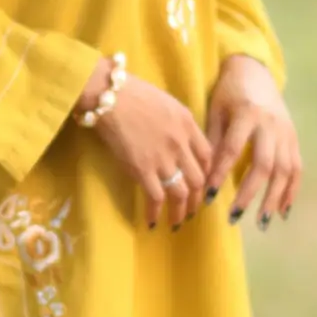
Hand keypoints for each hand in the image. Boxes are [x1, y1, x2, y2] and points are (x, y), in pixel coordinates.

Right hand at [76, 60, 211, 228]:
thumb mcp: (167, 102)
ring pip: (181, 193)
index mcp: (188, 125)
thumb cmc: (133, 93)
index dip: (207, 174)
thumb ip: (179, 123)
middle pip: (198, 179)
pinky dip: (155, 214)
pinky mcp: (142, 169)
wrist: (109, 96)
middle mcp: (180, 144)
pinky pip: (155, 198)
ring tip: (176, 222)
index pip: (208, 156)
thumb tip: (181, 140)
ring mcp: (162, 158)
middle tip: (191, 209)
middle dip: (197, 199)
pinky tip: (151, 223)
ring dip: (180, 212)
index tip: (202, 184)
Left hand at [205, 55, 301, 227]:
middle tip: (234, 217)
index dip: (220, 174)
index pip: (233, 150)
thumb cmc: (227, 93)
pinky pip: (296, 169)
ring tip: (262, 223)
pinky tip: (282, 212)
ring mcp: (286, 132)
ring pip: (284, 171)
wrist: (255, 71)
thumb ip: (214, 140)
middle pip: (264, 165)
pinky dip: (290, 191)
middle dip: (249, 194)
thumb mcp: (215, 110)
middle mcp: (271, 125)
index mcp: (247, 114)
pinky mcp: (293, 139)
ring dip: (273, 199)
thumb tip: (205, 176)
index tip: (208, 197)